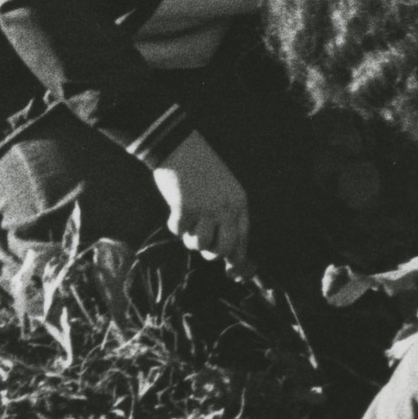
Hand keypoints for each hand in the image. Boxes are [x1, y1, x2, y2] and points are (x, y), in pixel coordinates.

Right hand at [150, 129, 249, 265]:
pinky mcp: (185, 207)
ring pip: (200, 244)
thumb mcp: (222, 189)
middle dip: (211, 252)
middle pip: (223, 249)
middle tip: (200, 240)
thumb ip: (226, 216)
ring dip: (190, 238)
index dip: (237, 261)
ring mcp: (206, 208)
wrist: (178, 145)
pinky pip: (179, 232)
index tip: (232, 274)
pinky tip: (174, 211)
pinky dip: (174, 225)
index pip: (243, 241)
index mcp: (239, 203)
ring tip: (187, 222)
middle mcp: (226, 208)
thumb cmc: (199, 168)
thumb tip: (226, 252)